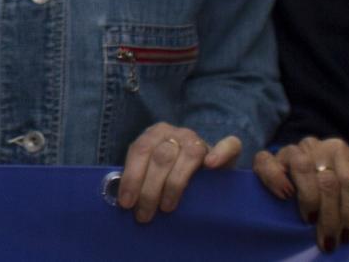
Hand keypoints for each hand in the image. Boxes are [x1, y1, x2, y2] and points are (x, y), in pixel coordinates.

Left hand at [116, 122, 241, 222]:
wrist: (208, 172)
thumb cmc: (173, 175)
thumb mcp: (153, 173)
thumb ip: (141, 177)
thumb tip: (121, 198)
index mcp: (155, 134)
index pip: (140, 150)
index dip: (132, 177)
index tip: (126, 203)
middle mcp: (176, 133)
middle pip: (161, 157)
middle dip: (149, 189)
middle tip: (144, 215)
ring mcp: (199, 139)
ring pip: (188, 156)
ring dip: (174, 184)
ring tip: (166, 208)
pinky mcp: (226, 148)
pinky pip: (227, 146)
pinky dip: (220, 153)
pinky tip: (210, 165)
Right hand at [253, 137, 348, 254]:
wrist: (297, 179)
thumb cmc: (324, 190)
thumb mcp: (342, 191)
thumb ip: (345, 199)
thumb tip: (346, 231)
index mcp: (339, 151)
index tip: (346, 236)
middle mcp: (315, 145)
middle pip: (327, 180)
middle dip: (330, 215)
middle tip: (329, 239)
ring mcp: (290, 149)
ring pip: (302, 166)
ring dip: (309, 199)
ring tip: (310, 220)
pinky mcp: (266, 157)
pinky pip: (266, 161)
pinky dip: (275, 179)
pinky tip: (284, 196)